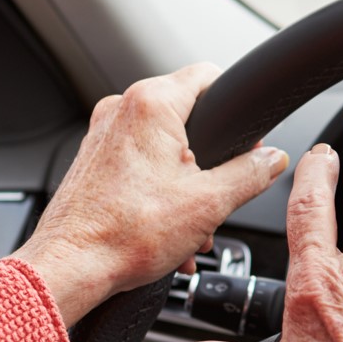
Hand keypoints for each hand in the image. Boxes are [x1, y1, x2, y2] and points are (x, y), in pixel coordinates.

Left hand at [14, 63, 288, 324]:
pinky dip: (158, 190)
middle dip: (210, 158)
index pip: (209, 75)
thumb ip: (250, 173)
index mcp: (151, 104)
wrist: (70, 267)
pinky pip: (138, 163)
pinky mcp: (92, 160)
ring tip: (191, 227)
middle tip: (219, 194)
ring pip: (163, 144)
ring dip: (186, 183)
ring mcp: (102, 134)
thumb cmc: (125, 234)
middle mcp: (121, 109)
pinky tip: (167, 230)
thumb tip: (272, 159)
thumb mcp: (209, 203)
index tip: (247, 140)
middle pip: (187, 115)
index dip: (235, 106)